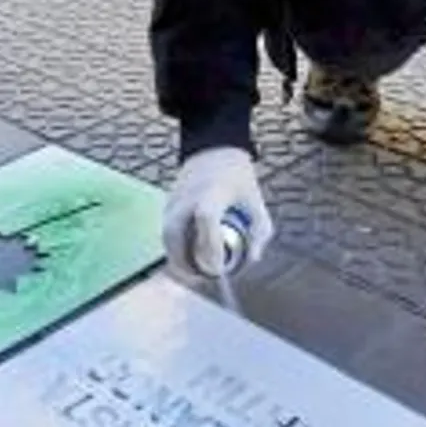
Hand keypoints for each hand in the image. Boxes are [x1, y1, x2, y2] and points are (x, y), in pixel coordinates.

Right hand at [161, 147, 274, 278]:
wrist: (213, 148)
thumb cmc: (237, 176)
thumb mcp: (255, 200)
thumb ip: (259, 231)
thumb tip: (252, 259)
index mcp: (211, 193)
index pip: (205, 220)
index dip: (210, 247)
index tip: (219, 269)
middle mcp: (186, 197)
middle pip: (174, 235)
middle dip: (185, 262)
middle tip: (201, 278)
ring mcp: (173, 199)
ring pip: (166, 236)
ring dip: (177, 258)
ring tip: (194, 273)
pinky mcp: (167, 203)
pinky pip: (166, 231)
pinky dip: (174, 247)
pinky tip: (188, 258)